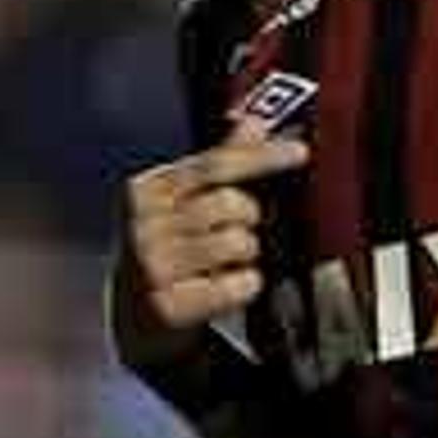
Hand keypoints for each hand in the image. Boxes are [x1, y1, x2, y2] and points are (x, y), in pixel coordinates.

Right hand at [116, 117, 310, 356]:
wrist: (136, 316)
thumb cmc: (170, 248)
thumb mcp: (181, 201)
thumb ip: (218, 161)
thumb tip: (254, 120)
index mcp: (146, 189)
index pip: (214, 163)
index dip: (262, 156)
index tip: (301, 152)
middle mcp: (144, 225)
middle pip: (232, 203)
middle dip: (249, 217)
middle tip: (237, 230)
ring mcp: (152, 266)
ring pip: (238, 242)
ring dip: (247, 254)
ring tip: (225, 262)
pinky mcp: (168, 306)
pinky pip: (238, 285)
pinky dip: (244, 285)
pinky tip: (225, 287)